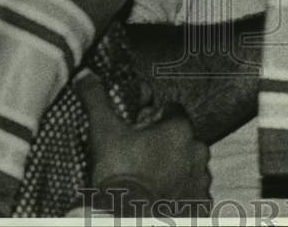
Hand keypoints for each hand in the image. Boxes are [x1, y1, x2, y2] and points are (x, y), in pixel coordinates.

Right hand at [75, 70, 210, 212]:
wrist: (126, 220)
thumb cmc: (119, 174)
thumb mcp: (103, 132)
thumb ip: (97, 100)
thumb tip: (86, 74)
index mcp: (180, 128)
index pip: (171, 111)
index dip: (153, 118)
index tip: (137, 130)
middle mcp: (198, 150)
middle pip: (182, 138)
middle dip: (165, 143)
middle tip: (139, 156)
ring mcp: (201, 179)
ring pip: (189, 165)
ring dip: (175, 168)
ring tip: (149, 180)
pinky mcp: (200, 204)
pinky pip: (194, 193)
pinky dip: (181, 193)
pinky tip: (161, 198)